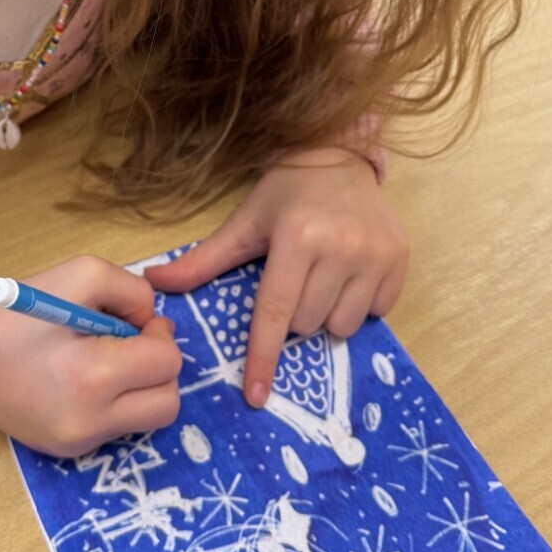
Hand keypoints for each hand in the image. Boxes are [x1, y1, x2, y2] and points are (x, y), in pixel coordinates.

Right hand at [0, 255, 181, 457]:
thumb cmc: (19, 311)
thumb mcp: (82, 274)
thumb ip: (133, 292)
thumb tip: (153, 324)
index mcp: (92, 376)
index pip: (166, 363)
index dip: (158, 335)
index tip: (134, 322)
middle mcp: (89, 421)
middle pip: (167, 403)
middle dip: (159, 368)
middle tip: (130, 344)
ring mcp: (78, 443)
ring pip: (148, 421)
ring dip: (142, 388)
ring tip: (107, 361)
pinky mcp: (68, 452)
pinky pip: (117, 428)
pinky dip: (115, 403)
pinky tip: (85, 381)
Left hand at [146, 148, 407, 408]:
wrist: (340, 155)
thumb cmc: (286, 193)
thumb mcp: (244, 223)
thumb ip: (202, 261)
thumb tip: (151, 284)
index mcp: (296, 238)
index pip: (275, 311)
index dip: (263, 357)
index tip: (256, 396)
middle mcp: (340, 247)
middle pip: (307, 323)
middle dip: (294, 314)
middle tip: (294, 280)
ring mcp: (376, 255)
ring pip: (342, 325)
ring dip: (326, 314)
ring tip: (322, 278)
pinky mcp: (400, 260)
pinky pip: (376, 313)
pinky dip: (359, 304)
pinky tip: (350, 274)